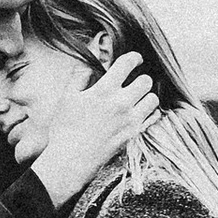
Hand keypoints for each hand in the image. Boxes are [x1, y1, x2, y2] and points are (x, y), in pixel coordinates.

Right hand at [31, 53, 157, 206]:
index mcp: (104, 90)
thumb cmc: (65, 129)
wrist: (71, 160)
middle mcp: (121, 103)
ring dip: (146, 95)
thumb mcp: (67, 98)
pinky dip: (149, 112)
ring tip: (137, 98)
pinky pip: (153, 118)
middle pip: (146, 81)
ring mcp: (130, 120)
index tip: (135, 59)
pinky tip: (139, 112)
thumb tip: (89, 65)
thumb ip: (79, 76)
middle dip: (141, 77)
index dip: (134, 57)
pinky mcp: (134, 134)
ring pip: (153, 99)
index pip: (128, 64)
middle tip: (134, 82)